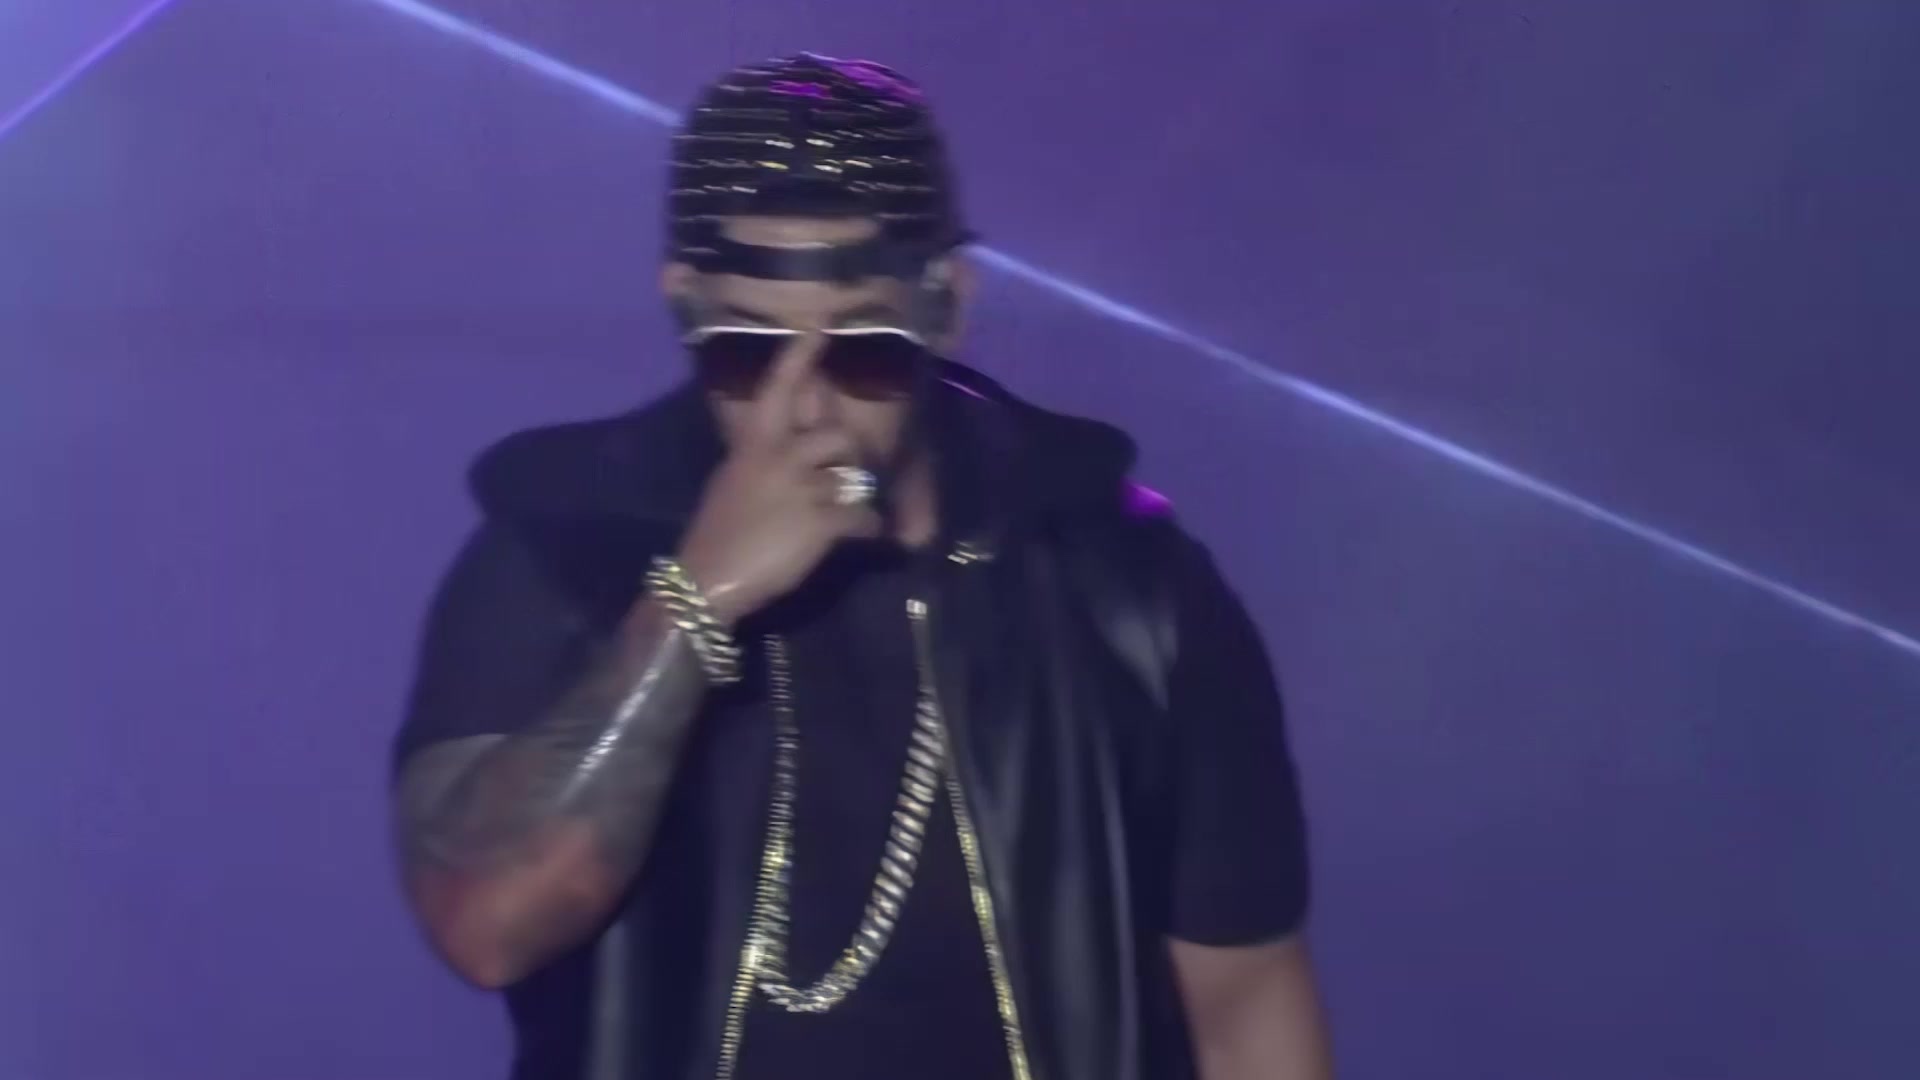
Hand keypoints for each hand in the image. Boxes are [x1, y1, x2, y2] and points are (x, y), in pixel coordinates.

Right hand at [674, 336, 884, 624]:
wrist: (705, 581)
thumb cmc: (717, 534)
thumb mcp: (734, 480)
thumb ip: (763, 458)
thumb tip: (795, 448)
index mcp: (754, 444)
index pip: (778, 388)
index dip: (801, 356)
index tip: (820, 325)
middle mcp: (779, 457)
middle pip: (836, 436)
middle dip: (848, 456)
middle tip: (846, 475)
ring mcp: (801, 489)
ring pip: (852, 476)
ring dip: (856, 494)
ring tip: (846, 510)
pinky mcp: (820, 523)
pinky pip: (862, 516)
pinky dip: (866, 528)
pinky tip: (861, 536)